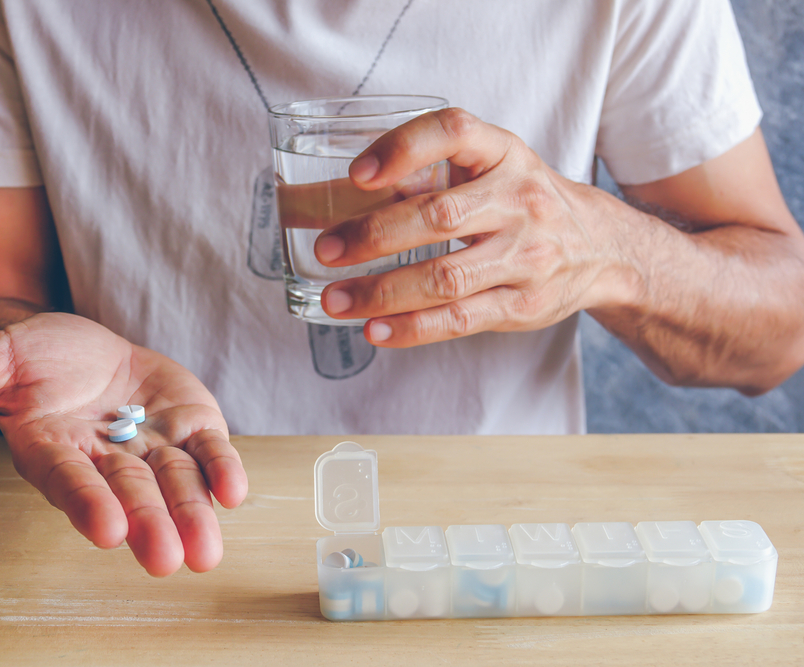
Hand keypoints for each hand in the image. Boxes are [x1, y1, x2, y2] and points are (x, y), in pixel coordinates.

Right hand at [0, 312, 247, 576]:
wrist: (81, 349)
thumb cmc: (31, 358)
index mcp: (54, 449)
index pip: (69, 479)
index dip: (86, 501)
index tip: (104, 529)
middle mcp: (105, 458)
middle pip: (130, 492)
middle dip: (148, 522)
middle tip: (166, 558)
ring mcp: (151, 443)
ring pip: (174, 482)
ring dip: (192, 513)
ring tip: (205, 551)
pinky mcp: (187, 424)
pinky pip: (207, 450)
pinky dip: (221, 469)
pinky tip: (235, 492)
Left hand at [313, 108, 625, 346]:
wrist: (601, 248)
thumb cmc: (519, 201)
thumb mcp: (488, 169)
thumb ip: (422, 176)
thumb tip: (318, 198)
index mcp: (504, 153)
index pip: (453, 132)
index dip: (402, 148)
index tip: (356, 174)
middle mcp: (519, 199)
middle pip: (438, 216)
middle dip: (373, 234)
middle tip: (326, 249)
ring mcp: (525, 256)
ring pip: (445, 277)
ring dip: (381, 291)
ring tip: (334, 299)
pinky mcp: (523, 305)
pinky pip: (461, 320)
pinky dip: (412, 328)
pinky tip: (374, 330)